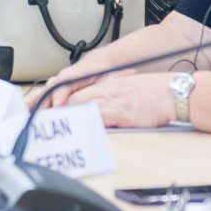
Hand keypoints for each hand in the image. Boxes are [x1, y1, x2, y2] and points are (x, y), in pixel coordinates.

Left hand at [40, 72, 175, 128]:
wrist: (170, 93)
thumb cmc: (154, 94)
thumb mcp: (127, 91)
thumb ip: (111, 99)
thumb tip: (99, 113)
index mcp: (106, 85)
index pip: (77, 90)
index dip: (59, 99)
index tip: (46, 107)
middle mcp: (104, 90)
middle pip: (73, 97)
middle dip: (55, 108)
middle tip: (40, 117)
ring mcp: (110, 100)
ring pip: (80, 105)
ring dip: (63, 115)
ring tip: (49, 123)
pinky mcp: (118, 111)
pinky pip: (96, 115)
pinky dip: (82, 121)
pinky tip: (73, 126)